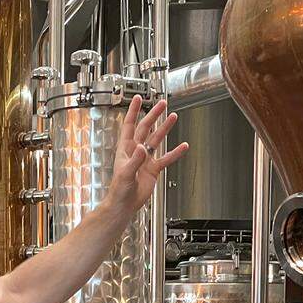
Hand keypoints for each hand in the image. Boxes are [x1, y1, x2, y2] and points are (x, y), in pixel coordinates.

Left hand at [106, 95, 188, 213]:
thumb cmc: (119, 190)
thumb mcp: (126, 173)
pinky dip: (174, 153)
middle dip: (154, 115)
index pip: (129, 125)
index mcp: (125, 149)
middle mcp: (136, 151)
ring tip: (173, 117)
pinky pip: (165, 158)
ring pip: (156, 140)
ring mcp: (145, 159)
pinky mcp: (153, 169)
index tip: (138, 98)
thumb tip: (142, 148)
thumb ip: (135, 160)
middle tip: (162, 104)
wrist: (125, 204)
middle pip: (145, 128)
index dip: (133, 111)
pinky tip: (182, 146)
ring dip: (164, 129)